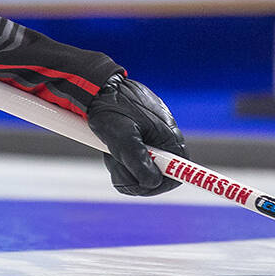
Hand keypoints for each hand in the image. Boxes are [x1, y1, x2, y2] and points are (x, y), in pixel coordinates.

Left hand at [86, 74, 186, 196]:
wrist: (96, 90)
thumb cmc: (111, 109)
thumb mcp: (122, 137)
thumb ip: (138, 161)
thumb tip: (152, 183)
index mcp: (170, 140)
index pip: (178, 175)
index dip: (157, 185)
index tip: (137, 183)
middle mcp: (165, 143)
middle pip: (155, 178)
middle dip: (132, 174)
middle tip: (114, 158)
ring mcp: (152, 143)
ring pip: (139, 173)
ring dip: (122, 167)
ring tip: (110, 148)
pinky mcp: (139, 143)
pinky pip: (131, 164)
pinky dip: (118, 161)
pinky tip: (110, 147)